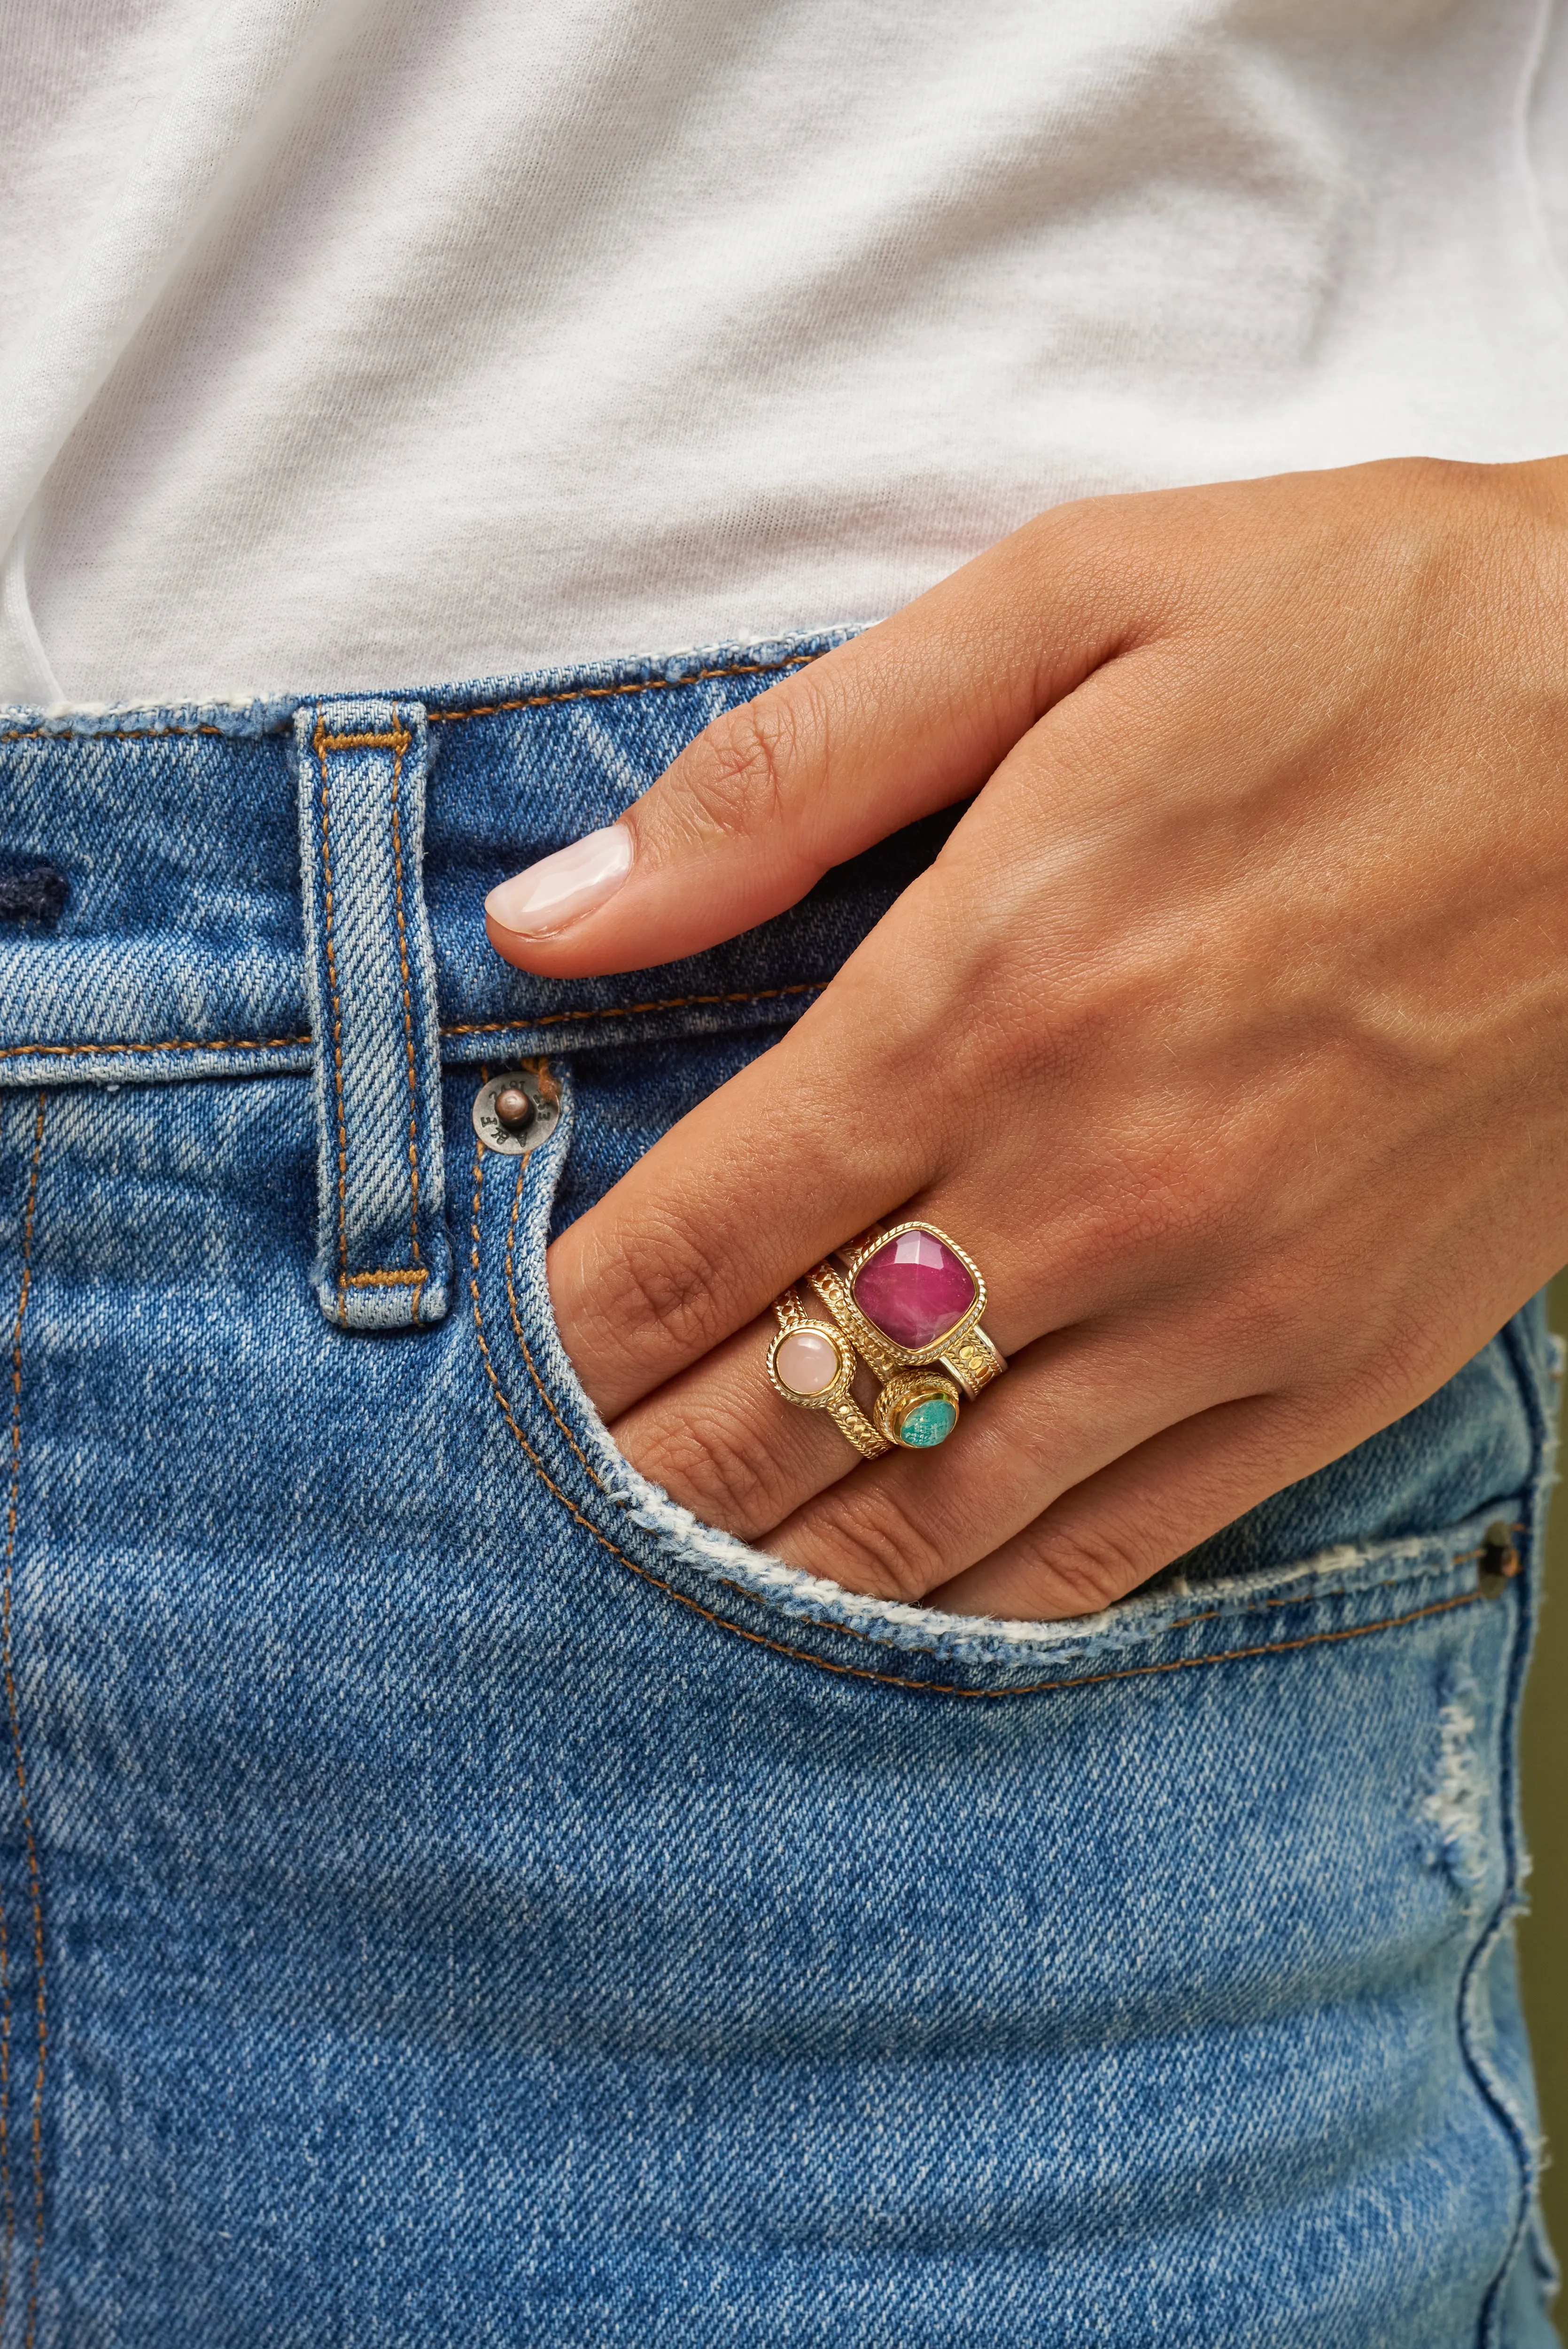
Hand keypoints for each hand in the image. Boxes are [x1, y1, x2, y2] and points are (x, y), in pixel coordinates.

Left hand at [484, 457, 1567, 1620]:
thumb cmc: (1383, 633)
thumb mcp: (1071, 603)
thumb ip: (789, 775)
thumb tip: (551, 916)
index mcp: (989, 991)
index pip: (696, 1233)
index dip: (562, 1331)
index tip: (484, 1380)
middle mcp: (1086, 1184)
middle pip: (784, 1400)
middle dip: (632, 1471)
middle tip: (526, 1519)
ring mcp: (1221, 1303)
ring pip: (931, 1509)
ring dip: (774, 1562)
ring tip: (661, 1591)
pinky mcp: (1338, 1366)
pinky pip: (1114, 1546)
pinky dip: (977, 1599)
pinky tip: (889, 1615)